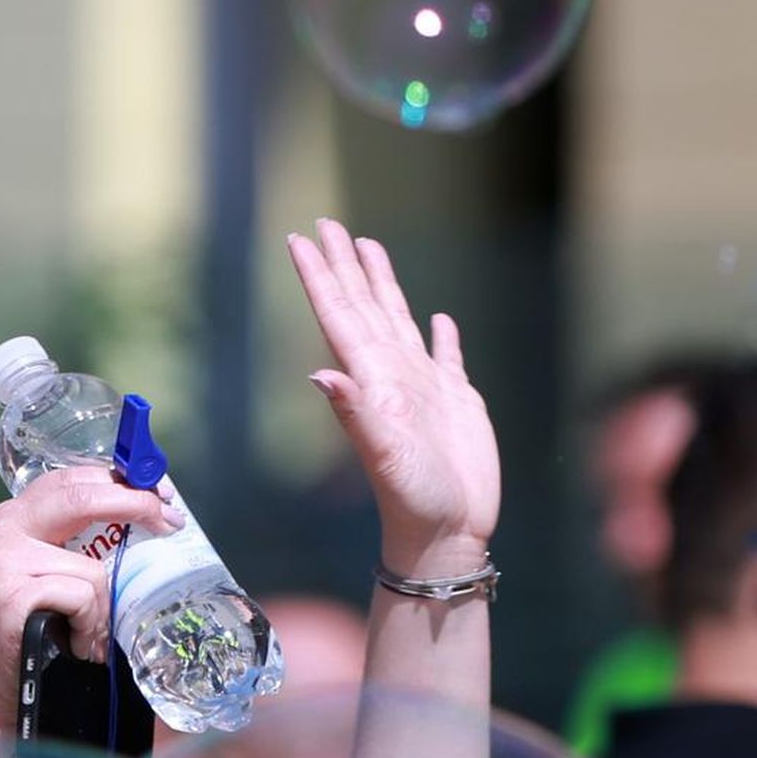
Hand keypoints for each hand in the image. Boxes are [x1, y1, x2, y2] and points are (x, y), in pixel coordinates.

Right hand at [0, 471, 170, 743]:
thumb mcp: (64, 573)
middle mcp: (5, 525)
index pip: (76, 478)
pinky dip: (88, 624)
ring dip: (102, 608)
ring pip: (90, 567)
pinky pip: (81, 597)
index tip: (162, 496)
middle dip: (135, 507)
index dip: (124, 483)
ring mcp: (4, 557)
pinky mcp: (11, 592)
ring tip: (88, 632)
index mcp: (19, 514)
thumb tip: (155, 512)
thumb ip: (88, 540)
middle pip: (83, 496)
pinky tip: (73, 642)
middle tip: (170, 525)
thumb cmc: (42, 630)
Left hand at [289, 219, 499, 577]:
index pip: (339, 317)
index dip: (320, 277)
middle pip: (363, 307)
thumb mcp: (382, 453)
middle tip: (327, 223)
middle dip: (344, 266)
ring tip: (369, 248)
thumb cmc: (413, 498)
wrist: (448, 534)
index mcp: (372, 381)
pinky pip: (446, 357)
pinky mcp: (456, 403)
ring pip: (398, 321)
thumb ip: (354, 411)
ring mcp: (423, 388)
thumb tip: (320, 371)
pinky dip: (441, 336)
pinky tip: (439, 320)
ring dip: (382, 285)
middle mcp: (392, 377)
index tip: (299, 238)